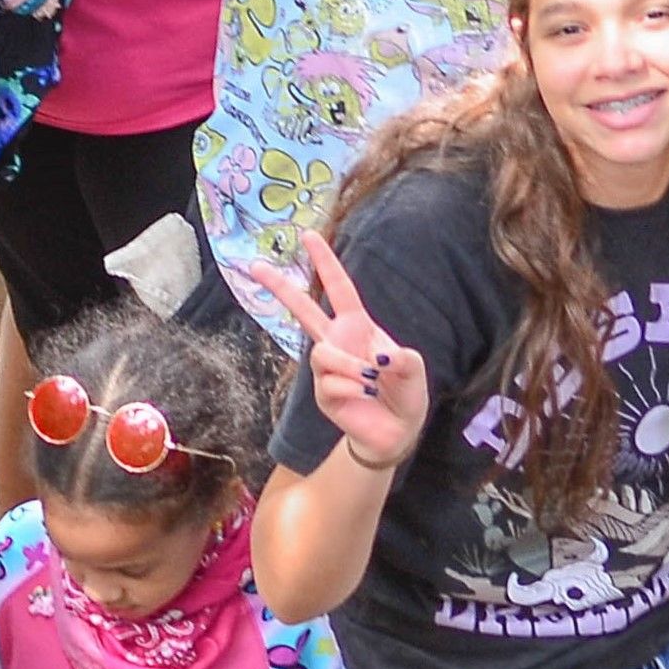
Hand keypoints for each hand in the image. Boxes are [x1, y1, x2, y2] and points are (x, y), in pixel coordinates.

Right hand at [237, 230, 430, 468]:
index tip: (308, 236)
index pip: (339, 287)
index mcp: (358, 326)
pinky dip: (351, 389)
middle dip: (279, 287)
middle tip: (254, 265)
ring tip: (370, 381)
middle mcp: (337, 341)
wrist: (397, 432)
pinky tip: (364, 397)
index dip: (324, 261)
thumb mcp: (414, 371)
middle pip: (302, 309)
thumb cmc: (406, 395)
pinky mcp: (323, 393)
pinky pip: (329, 383)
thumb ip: (404, 360)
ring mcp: (327, 368)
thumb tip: (379, 360)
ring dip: (349, 367)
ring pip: (322, 354)